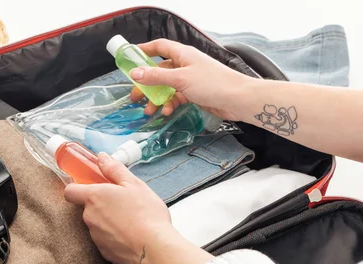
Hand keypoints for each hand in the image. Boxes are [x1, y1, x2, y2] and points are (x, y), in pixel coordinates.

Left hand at [64, 153, 213, 263]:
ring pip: (97, 224)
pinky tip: (131, 234)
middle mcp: (89, 217)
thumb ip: (114, 170)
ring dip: (108, 220)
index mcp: (94, 197)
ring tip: (131, 220)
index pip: (70, 191)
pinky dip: (114, 236)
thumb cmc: (146, 215)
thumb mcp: (134, 185)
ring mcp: (95, 236)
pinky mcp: (103, 252)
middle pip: (87, 207)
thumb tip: (102, 157)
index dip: (77, 187)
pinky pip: (105, 239)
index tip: (90, 185)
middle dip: (101, 204)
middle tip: (122, 202)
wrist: (153, 250)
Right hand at [129, 39, 251, 119]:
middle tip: (135, 96)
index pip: (159, 47)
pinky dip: (169, 104)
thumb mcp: (180, 79)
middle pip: (159, 71)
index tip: (130, 58)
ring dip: (157, 98)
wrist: (237, 99)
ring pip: (166, 87)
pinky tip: (167, 112)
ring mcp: (189, 79)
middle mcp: (185, 65)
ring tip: (149, 110)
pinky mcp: (194, 93)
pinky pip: (176, 97)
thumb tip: (135, 73)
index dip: (144, 51)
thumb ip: (156, 76)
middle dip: (146, 84)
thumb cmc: (213, 83)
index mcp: (182, 54)